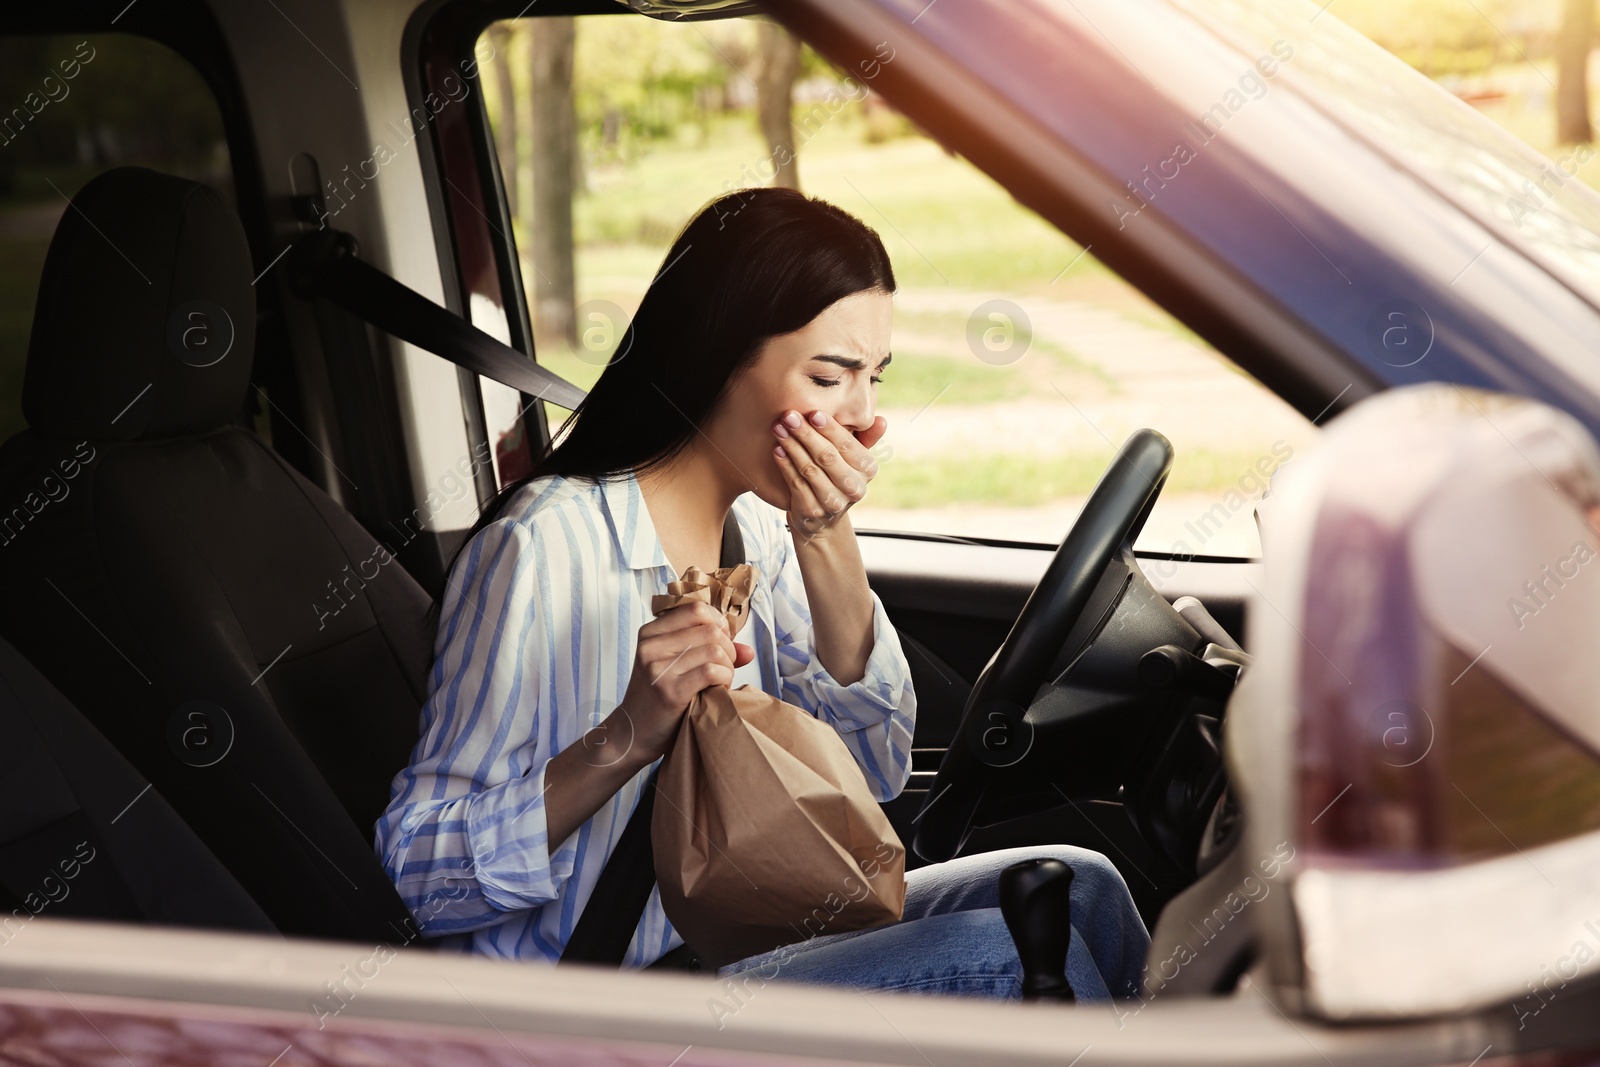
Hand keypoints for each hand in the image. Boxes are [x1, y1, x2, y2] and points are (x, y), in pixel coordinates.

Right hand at [617, 600, 754, 763]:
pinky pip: (711, 671)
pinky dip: (724, 679)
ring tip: (720, 680)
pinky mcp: (670, 691)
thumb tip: (749, 650)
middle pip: (710, 630)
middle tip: (724, 668)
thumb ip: (709, 650)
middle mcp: (651, 646)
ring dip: (728, 667)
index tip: (722, 641)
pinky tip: (717, 690)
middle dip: (728, 649)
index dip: (718, 623)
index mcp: (650, 633)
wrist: (632, 733)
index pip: (696, 608)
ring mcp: (658, 668)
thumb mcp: (675, 665)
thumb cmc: (658, 697)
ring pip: (714, 650)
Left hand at [772, 409, 885, 542]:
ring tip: (778, 428)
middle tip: (788, 415)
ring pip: (810, 469)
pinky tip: (776, 449)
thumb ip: (866, 437)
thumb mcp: (854, 459)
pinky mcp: (812, 511)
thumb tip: (882, 420)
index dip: (829, 428)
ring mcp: (833, 502)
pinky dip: (785, 465)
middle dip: (806, 433)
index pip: (847, 445)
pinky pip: (796, 483)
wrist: (823, 520)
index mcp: (868, 470)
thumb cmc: (837, 476)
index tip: (812, 412)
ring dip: (792, 446)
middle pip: (827, 456)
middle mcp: (854, 488)